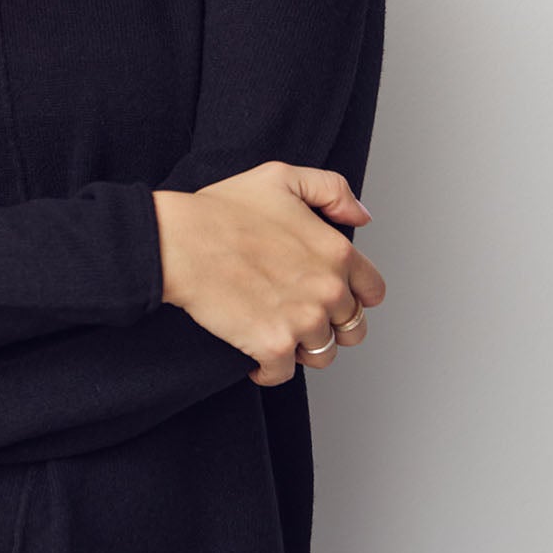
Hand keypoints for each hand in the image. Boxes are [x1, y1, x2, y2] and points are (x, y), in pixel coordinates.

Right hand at [153, 163, 385, 387]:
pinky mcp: (274, 346)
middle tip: (302, 318)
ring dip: (302, 349)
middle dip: (330, 326)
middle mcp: (328, 290)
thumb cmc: (222, 211)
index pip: (372, 292)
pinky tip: (254, 354)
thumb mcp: (283, 177)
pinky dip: (268, 370)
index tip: (332, 299)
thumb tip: (362, 217)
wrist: (180, 242)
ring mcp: (304, 321)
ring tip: (277, 332)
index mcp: (336, 252)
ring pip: (322, 355)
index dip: (354, 297)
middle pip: (352, 329)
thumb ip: (332, 190)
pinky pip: (283, 374)